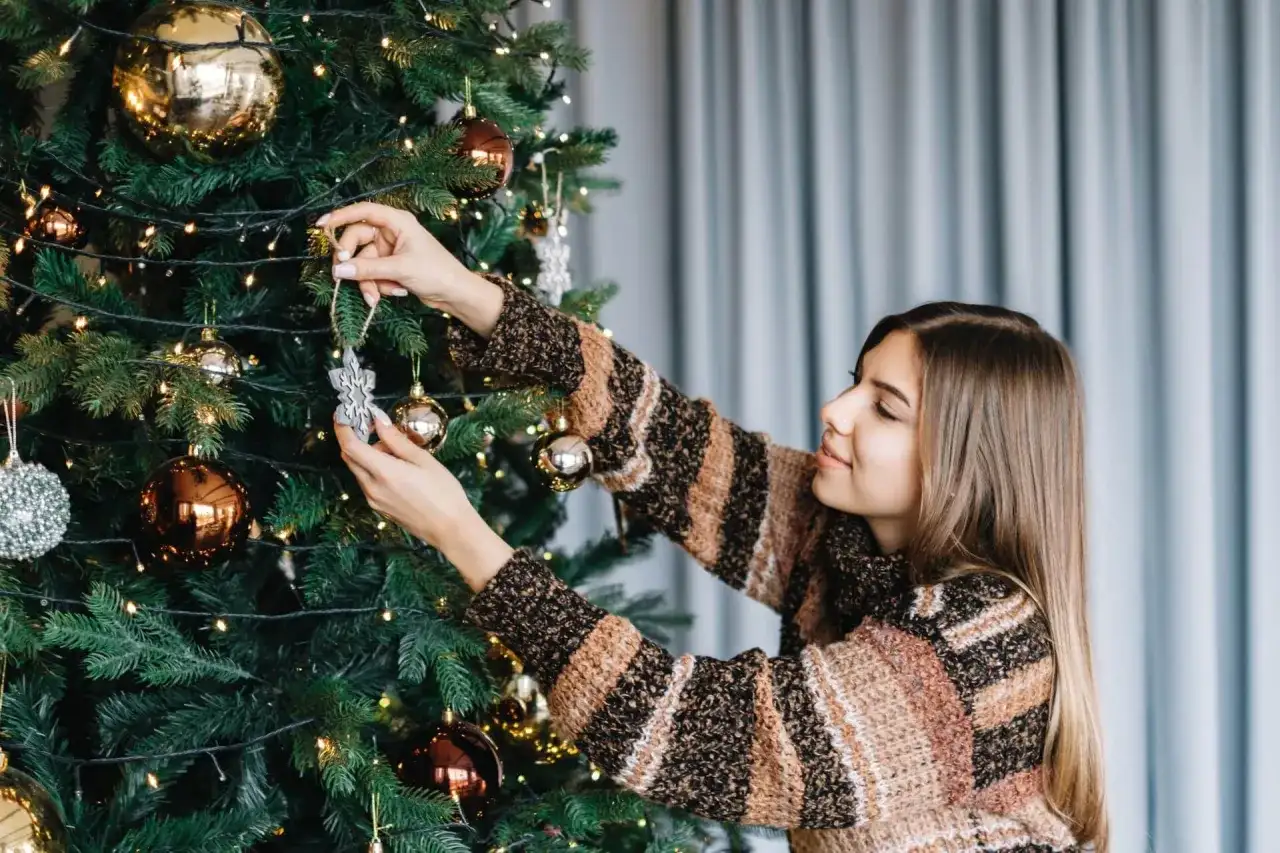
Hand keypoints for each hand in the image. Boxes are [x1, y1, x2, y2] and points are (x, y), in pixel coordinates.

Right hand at [317, 201, 466, 310]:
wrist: (456, 294)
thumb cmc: (436, 272)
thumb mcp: (400, 269)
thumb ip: (368, 269)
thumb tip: (338, 269)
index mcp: (397, 221)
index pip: (363, 211)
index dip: (340, 216)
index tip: (321, 226)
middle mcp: (391, 232)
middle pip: (356, 240)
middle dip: (352, 262)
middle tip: (343, 277)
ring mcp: (390, 249)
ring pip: (362, 262)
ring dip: (367, 281)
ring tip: (375, 297)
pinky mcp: (390, 266)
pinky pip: (372, 273)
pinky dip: (378, 285)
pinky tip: (396, 293)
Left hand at [334, 411, 511, 592]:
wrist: (450, 529)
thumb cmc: (443, 492)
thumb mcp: (423, 460)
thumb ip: (397, 440)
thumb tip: (379, 421)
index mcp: (383, 472)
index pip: (350, 446)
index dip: (343, 428)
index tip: (344, 414)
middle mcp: (372, 487)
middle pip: (349, 457)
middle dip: (356, 439)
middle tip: (374, 427)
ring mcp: (374, 500)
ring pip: (359, 470)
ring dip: (368, 455)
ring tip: (396, 451)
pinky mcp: (379, 508)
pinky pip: (367, 483)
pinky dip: (373, 469)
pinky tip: (396, 468)